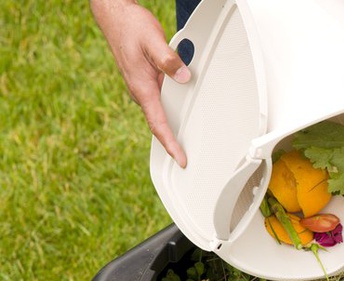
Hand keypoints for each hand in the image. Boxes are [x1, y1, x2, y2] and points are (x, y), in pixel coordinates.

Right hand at [91, 1, 189, 166]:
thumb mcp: (153, 41)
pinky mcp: (145, 80)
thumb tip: (184, 77)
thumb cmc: (130, 27)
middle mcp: (140, 91)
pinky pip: (160, 99)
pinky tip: (180, 112)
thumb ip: (169, 61)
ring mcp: (142, 86)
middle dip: (172, 142)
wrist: (115, 16)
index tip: (180, 159)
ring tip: (186, 142)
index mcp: (142, 87)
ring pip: (160, 111)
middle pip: (159, 123)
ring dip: (172, 126)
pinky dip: (170, 109)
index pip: (158, 124)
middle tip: (186, 158)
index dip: (170, 144)